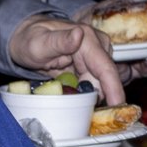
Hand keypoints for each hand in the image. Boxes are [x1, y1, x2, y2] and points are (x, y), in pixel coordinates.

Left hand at [8, 14, 130, 105]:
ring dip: (88, 96)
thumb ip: (59, 41)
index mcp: (88, 39)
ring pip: (99, 85)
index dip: (114, 88)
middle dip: (99, 98)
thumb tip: (79, 34)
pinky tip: (71, 95)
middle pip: (105, 80)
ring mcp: (95, 58)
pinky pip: (92, 86)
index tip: (118, 106)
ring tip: (66, 96)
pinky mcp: (91, 68)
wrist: (27, 40)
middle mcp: (97, 48)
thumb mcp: (40, 42)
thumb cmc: (31, 40)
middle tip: (82, 112)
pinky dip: (84, 94)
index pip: (105, 67)